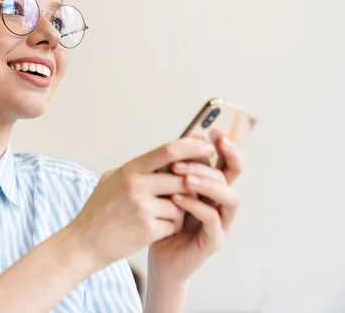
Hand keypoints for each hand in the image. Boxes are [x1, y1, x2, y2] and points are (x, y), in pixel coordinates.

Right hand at [66, 138, 215, 270]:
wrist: (84, 242)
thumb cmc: (99, 210)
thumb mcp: (112, 179)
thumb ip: (137, 168)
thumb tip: (167, 154)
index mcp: (130, 170)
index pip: (169, 150)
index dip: (192, 146)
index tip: (207, 148)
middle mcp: (136, 185)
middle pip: (183, 178)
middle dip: (193, 186)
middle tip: (193, 192)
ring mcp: (142, 207)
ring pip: (183, 204)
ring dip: (181, 211)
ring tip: (167, 215)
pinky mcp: (148, 229)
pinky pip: (175, 224)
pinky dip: (172, 228)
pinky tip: (158, 229)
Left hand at [147, 135, 243, 285]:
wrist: (158, 256)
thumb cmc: (162, 220)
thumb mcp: (165, 190)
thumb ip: (173, 171)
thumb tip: (173, 143)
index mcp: (213, 189)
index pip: (229, 164)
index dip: (227, 148)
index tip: (213, 133)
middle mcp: (222, 203)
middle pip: (229, 176)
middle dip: (205, 165)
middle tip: (178, 163)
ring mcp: (221, 223)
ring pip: (230, 197)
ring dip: (208, 184)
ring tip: (183, 178)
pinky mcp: (213, 240)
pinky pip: (213, 219)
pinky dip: (196, 206)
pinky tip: (177, 199)